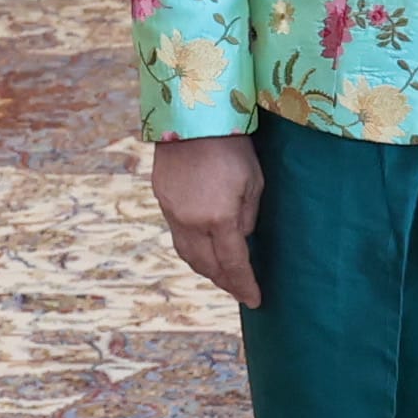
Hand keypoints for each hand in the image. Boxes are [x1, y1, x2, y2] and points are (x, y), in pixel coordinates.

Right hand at [153, 133, 263, 306]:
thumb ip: (248, 216)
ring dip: (206, 268)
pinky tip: (203, 247)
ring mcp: (172, 212)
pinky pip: (177, 235)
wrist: (192, 117)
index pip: (234, 264)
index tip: (255, 300)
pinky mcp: (162, 199)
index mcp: (219, 219)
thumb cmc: (232, 146)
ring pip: (188, 254)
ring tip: (221, 274)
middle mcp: (191, 222)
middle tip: (240, 290)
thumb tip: (241, 237)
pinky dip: (193, 248)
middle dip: (225, 282)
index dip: (245, 285)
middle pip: (207, 266)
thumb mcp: (254, 181)